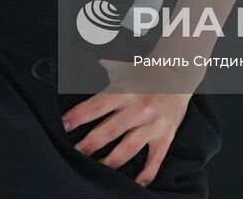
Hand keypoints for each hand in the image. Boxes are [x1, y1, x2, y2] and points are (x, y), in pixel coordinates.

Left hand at [63, 59, 195, 187]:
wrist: (178, 74)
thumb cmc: (146, 72)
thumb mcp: (124, 68)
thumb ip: (106, 68)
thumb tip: (90, 61)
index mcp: (125, 91)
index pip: (97, 106)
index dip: (79, 116)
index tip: (64, 125)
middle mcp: (139, 108)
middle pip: (110, 130)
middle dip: (90, 143)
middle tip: (76, 153)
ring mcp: (152, 124)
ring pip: (129, 147)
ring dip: (111, 160)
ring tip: (97, 168)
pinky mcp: (165, 136)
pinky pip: (155, 159)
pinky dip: (146, 174)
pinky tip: (135, 183)